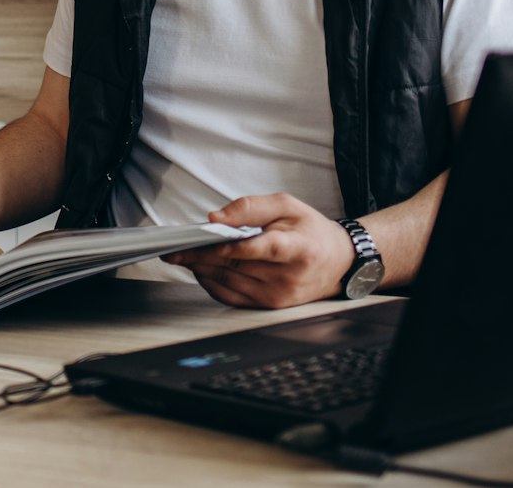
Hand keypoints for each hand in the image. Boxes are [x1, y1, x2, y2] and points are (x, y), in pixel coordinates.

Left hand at [162, 193, 354, 309]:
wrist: (339, 262)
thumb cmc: (310, 230)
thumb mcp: (286, 205)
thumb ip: (250, 208)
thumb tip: (216, 218)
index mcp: (297, 249)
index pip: (258, 250)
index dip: (228, 246)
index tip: (200, 240)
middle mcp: (288, 277)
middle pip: (236, 267)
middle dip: (200, 257)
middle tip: (174, 248)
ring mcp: (278, 296)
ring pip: (229, 283)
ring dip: (201, 270)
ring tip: (182, 256)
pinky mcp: (270, 306)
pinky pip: (232, 297)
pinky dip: (212, 283)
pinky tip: (200, 269)